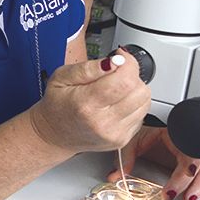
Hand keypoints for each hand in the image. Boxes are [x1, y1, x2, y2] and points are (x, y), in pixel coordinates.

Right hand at [29, 51, 151, 152]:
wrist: (54, 135)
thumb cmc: (57, 105)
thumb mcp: (61, 77)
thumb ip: (88, 68)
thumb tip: (114, 61)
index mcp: (86, 104)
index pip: (125, 80)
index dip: (128, 64)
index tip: (119, 59)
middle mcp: (103, 122)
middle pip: (140, 90)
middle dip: (131, 76)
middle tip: (114, 76)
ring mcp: (115, 133)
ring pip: (145, 101)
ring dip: (134, 90)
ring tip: (114, 91)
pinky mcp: (123, 139)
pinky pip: (141, 114)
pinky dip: (132, 104)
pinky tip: (115, 105)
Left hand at [109, 126, 199, 199]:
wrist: (145, 131)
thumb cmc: (142, 133)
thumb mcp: (131, 142)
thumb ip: (125, 159)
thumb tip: (115, 176)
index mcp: (176, 136)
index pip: (188, 155)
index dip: (184, 174)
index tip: (174, 189)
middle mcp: (187, 146)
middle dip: (198, 185)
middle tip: (186, 199)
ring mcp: (192, 155)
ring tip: (189, 199)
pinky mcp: (193, 165)